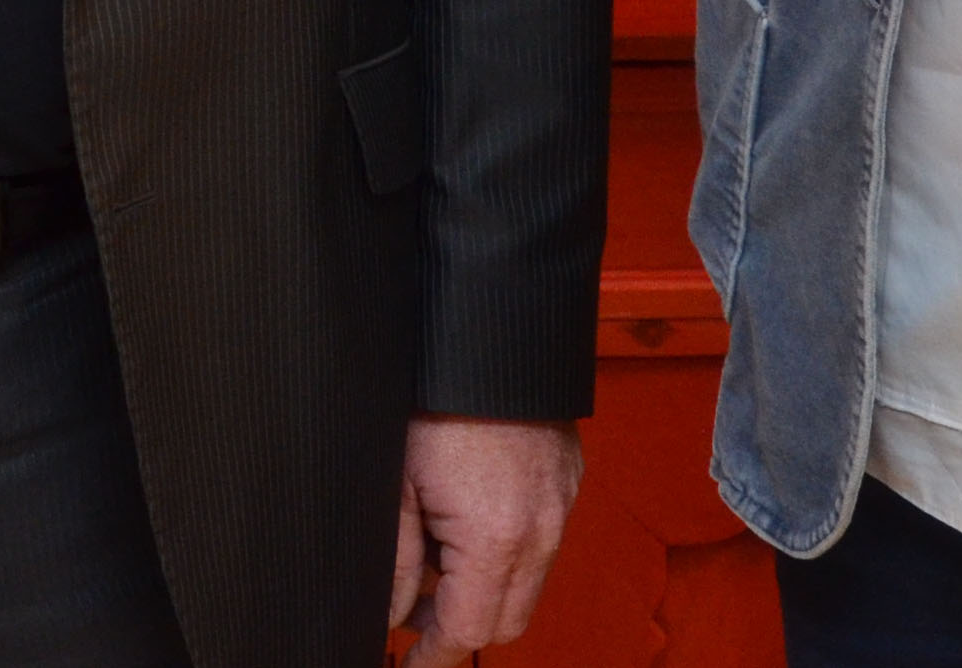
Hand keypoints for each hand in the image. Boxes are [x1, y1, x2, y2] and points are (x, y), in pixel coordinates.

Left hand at [389, 416, 581, 659]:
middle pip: (508, 621)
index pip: (469, 631)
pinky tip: (467, 514)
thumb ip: (394, 560)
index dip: (433, 656)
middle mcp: (542, 530)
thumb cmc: (437, 394)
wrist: (487, 327)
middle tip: (415, 605)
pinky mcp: (568, 480)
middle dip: (460, 625)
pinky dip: (508, 549)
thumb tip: (393, 614)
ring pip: (528, 583)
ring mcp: (562, 504)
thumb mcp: (397, 482)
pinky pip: (542, 541)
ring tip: (436, 546)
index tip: (410, 664)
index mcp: (496, 537)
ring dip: (484, 586)